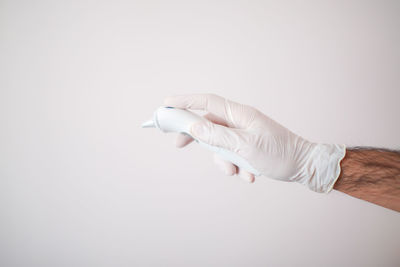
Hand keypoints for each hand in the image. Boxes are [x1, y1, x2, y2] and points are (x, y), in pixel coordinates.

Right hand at [164, 94, 344, 192]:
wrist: (303, 166)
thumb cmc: (280, 153)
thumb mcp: (246, 147)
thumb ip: (218, 137)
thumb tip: (194, 127)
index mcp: (240, 115)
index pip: (207, 102)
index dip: (185, 101)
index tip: (167, 103)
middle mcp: (239, 122)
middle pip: (207, 124)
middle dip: (196, 138)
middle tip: (178, 145)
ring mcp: (242, 135)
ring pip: (218, 145)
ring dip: (224, 162)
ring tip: (238, 172)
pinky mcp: (246, 147)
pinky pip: (231, 156)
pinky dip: (236, 168)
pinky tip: (250, 176)